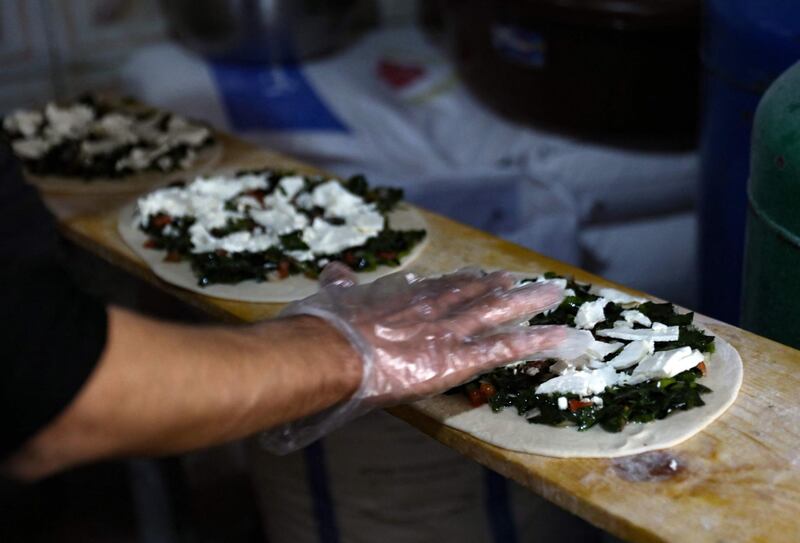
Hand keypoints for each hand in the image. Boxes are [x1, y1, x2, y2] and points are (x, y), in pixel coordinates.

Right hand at [260, 263, 592, 452]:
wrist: (331, 351)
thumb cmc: (327, 327)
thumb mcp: (332, 298)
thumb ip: (339, 285)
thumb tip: (334, 270)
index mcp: (405, 295)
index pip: (441, 285)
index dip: (463, 281)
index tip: (478, 275)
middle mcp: (433, 306)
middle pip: (474, 293)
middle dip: (499, 287)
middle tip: (520, 281)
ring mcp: (449, 330)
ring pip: (497, 312)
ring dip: (527, 303)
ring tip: (552, 294)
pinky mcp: (458, 358)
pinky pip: (505, 348)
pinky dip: (536, 342)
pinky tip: (561, 337)